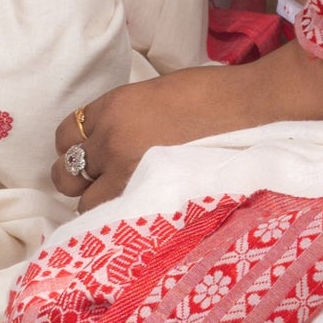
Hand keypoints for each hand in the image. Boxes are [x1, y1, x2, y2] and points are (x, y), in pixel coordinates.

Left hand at [51, 45, 322, 206]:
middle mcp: (111, 140)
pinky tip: (138, 222)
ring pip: (87, 206)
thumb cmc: (216, 97)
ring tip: (130, 206)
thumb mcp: (157, 96)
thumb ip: (127, 120)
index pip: (66, 136)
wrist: (256, 112)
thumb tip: (115, 147)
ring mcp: (129, 174)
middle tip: (106, 187)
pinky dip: (123, 226)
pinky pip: (117, 223)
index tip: (90, 160)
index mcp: (112, 107)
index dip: (77, 150)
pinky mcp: (152, 200)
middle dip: (83, 183)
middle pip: (68, 175)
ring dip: (101, 207)